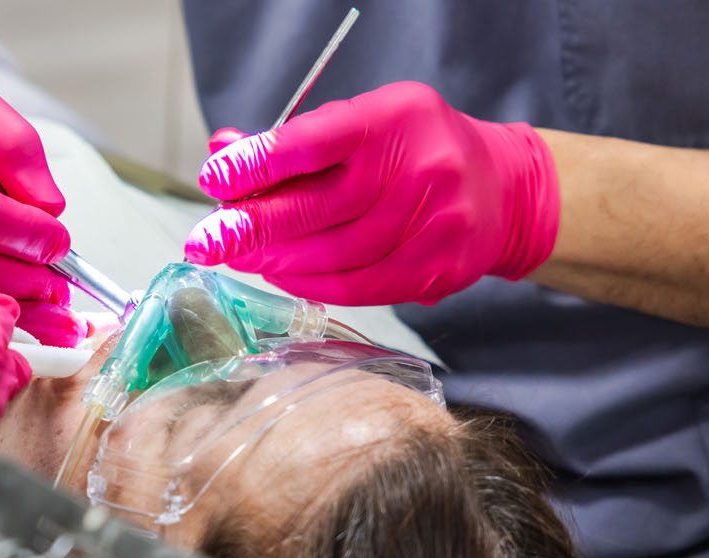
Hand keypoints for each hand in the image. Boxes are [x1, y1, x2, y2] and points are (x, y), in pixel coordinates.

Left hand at [184, 81, 559, 305]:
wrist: (502, 188)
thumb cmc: (414, 150)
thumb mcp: (361, 124)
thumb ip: (292, 141)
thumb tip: (224, 153)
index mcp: (393, 118)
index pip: (312, 142)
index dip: (257, 164)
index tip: (214, 179)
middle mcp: (420, 167)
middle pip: (319, 208)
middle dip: (252, 227)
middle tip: (207, 241)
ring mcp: (435, 222)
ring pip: (335, 256)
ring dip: (278, 260)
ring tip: (245, 256)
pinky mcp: (439, 267)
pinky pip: (359, 287)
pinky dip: (311, 284)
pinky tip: (285, 274)